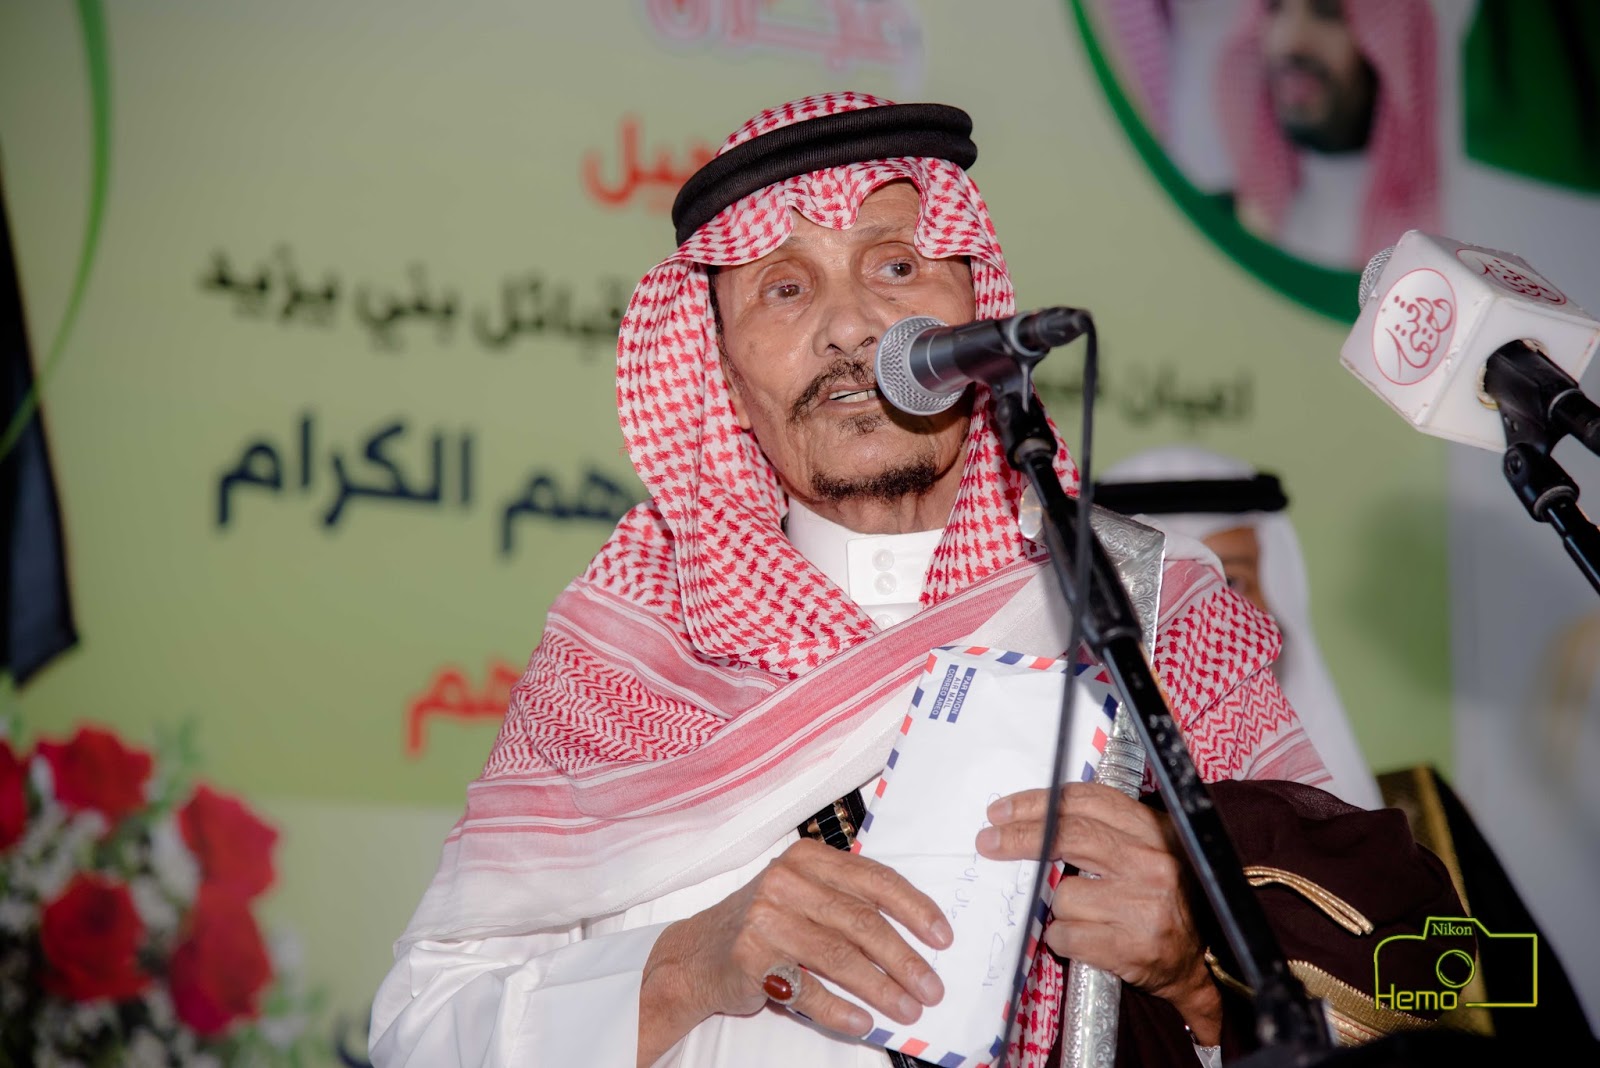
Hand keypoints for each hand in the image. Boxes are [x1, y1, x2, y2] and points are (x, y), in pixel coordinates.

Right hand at [639, 838, 950, 1062]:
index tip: (942, 937)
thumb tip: (915, 937)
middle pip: (861, 923)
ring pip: (839, 957)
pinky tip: (864, 1022)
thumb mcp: (803, 894)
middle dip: (904, 959)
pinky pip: (808, 989)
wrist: (697, 953)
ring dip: (881, 989)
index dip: (914, 909)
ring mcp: (765, 919)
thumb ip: (848, 900)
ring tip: (907, 1009)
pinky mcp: (752, 958)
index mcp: (808, 859)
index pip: (874, 879)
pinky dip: (840, 1009)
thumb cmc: (764, 923)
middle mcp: (785, 882)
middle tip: (931, 987)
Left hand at [975, 782, 1221, 1043]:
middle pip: (1067, 835)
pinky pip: (1065, 935)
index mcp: (1153, 830)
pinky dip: (1061, 939)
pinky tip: (1079, 939)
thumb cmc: (1165, 900)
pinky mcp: (1130, 947)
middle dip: (1019, 837)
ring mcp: (1142, 905)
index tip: (1002, 811)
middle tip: (988, 841)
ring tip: (1078, 915)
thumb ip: (1104, 830)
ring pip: (1061, 894)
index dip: (1036, 802)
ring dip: (1054, 907)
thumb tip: (1034, 817)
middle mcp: (1150, 862)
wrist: (1202, 963)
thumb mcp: (1147, 850)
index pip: (1085, 801)